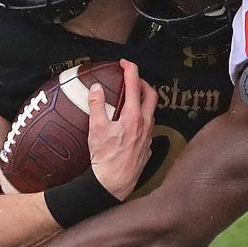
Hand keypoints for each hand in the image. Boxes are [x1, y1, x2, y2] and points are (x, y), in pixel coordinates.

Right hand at [88, 59, 158, 199]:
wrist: (113, 183)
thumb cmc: (105, 158)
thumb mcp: (96, 128)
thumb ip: (97, 105)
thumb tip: (95, 89)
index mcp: (133, 116)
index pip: (134, 85)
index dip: (130, 70)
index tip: (125, 63)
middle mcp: (145, 124)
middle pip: (151, 95)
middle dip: (142, 82)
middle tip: (132, 79)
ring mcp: (148, 136)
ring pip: (152, 112)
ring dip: (143, 101)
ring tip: (131, 100)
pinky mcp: (147, 147)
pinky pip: (149, 127)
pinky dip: (142, 118)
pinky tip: (132, 123)